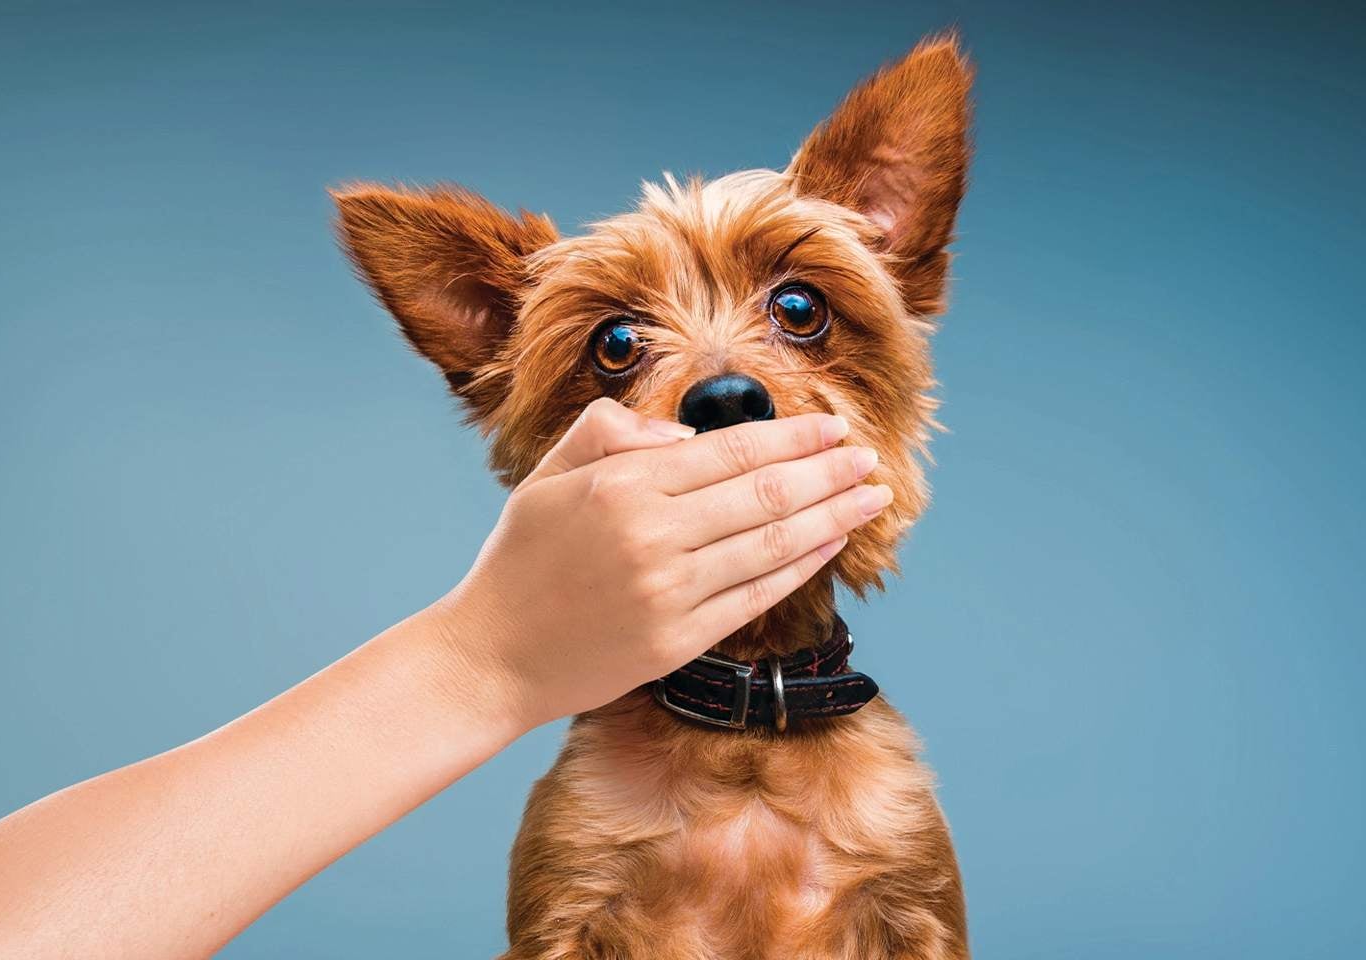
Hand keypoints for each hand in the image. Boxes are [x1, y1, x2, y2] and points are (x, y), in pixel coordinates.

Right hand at [431, 398, 889, 728]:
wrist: (492, 657)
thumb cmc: (521, 560)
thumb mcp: (547, 475)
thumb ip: (611, 432)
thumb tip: (686, 435)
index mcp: (622, 484)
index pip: (731, 450)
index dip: (793, 438)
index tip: (833, 428)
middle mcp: (652, 534)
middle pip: (766, 493)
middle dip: (829, 473)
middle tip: (869, 458)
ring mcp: (669, 591)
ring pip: (774, 544)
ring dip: (833, 517)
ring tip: (873, 497)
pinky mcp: (679, 640)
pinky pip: (757, 595)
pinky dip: (802, 566)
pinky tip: (831, 544)